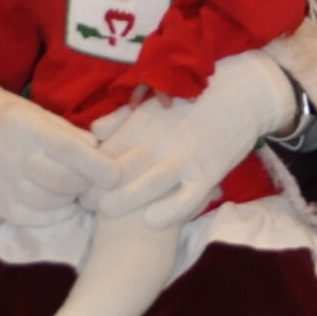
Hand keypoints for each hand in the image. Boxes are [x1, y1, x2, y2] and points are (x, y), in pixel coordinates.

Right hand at [0, 82, 121, 224]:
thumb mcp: (25, 106)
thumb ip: (60, 128)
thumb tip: (95, 147)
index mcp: (22, 124)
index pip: (68, 150)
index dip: (98, 165)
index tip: (117, 175)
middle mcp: (9, 155)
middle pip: (64, 180)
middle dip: (88, 182)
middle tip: (97, 177)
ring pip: (51, 202)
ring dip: (72, 197)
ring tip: (75, 185)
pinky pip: (33, 217)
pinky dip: (54, 213)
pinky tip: (59, 202)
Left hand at [95, 51, 297, 227]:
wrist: (241, 94)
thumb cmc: (191, 102)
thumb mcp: (154, 105)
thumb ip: (122, 120)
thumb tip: (93, 134)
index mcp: (144, 123)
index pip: (106, 151)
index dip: (87, 170)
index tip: (75, 185)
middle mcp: (161, 140)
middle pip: (120, 168)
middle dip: (96, 189)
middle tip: (84, 205)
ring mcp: (186, 157)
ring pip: (149, 182)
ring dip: (124, 199)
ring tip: (105, 214)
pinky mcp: (209, 171)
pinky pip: (188, 197)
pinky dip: (170, 211)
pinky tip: (153, 222)